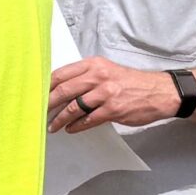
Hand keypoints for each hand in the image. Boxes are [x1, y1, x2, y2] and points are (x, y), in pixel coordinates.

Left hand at [48, 58, 183, 132]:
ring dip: (60, 119)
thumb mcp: (107, 71)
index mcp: (94, 64)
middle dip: (48, 104)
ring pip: (74, 107)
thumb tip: (61, 88)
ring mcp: (106, 93)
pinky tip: (70, 129)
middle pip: (64, 90)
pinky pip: (88, 120)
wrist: (158, 92)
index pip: (61, 73)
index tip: (36, 95)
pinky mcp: (113, 109)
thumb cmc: (130, 83)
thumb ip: (86, 77)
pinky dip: (76, 126)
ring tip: (53, 126)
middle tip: (39, 113)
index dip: (46, 86)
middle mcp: (99, 76)